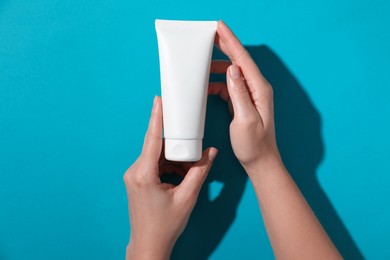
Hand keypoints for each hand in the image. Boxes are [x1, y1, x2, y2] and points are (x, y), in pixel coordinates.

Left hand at [123, 96, 217, 259]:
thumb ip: (200, 171)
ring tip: (189, 169)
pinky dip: (168, 165)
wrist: (149, 244)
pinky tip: (181, 174)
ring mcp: (134, 176)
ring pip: (156, 155)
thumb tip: (211, 152)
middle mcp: (135, 172)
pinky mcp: (137, 180)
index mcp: (144, 174)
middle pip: (156, 146)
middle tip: (191, 142)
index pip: (152, 139)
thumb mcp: (187, 197)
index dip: (156, 118)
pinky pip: (154, 164)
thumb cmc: (165, 225)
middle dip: (175, 143)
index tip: (159, 100)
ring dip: (174, 158)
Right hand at [209, 21, 281, 173]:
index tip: (220, 27)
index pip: (243, 60)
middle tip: (210, 33)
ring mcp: (251, 94)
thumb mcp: (245, 119)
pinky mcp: (244, 102)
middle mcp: (257, 88)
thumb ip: (239, 93)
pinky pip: (229, 86)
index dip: (231, 41)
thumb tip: (232, 69)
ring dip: (217, 66)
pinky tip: (205, 86)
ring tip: (201, 62)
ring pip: (232, 72)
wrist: (260, 161)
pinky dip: (217, 83)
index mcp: (259, 89)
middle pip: (239, 61)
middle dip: (225, 45)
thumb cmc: (254, 145)